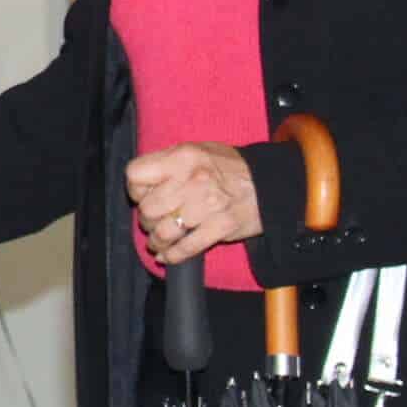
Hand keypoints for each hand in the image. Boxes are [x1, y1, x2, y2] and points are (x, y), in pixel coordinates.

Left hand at [125, 142, 259, 265]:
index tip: (141, 196)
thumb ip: (167, 163)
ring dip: (157, 241)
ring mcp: (208, 205)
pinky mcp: (221, 228)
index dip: (135, 190)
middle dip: (146, 220)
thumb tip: (140, 184)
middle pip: (148, 208)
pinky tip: (168, 256)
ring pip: (164, 231)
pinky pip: (186, 248)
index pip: (136, 175)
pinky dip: (173, 256)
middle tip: (152, 222)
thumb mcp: (196, 150)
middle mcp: (193, 180)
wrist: (271, 185)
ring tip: (159, 241)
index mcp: (183, 157)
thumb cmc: (229, 167)